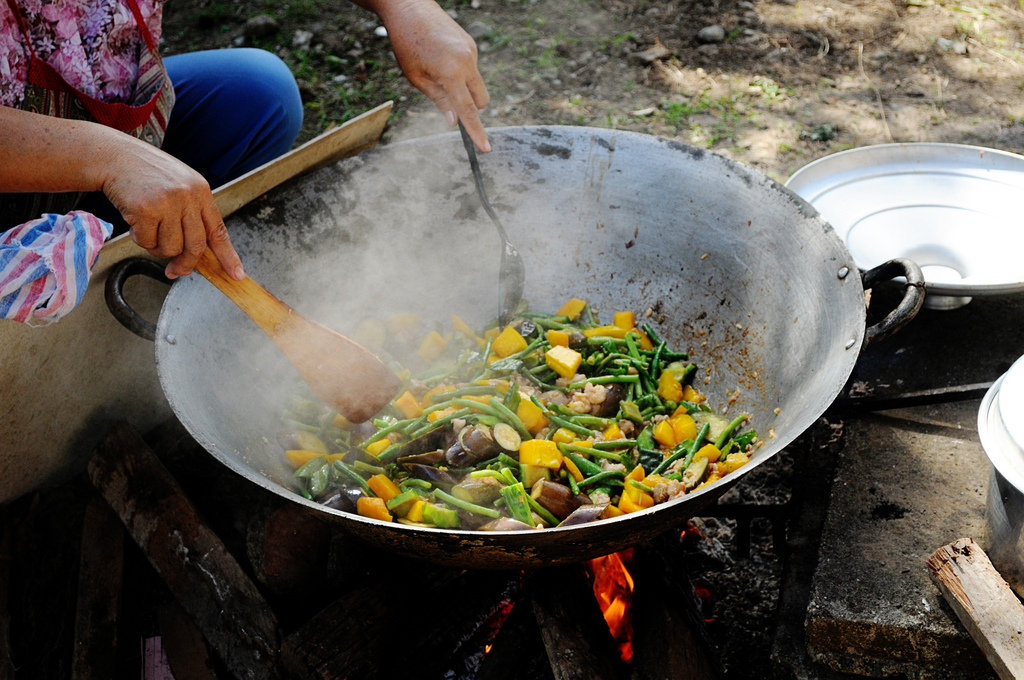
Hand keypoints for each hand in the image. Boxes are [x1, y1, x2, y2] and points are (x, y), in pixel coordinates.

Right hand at [99, 136, 244, 279]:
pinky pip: (147, 242)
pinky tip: (135, 222)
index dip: (228, 256)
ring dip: (157, 248)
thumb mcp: (180, 185)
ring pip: (170, 248)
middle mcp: (187, 196)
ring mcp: (167, 202)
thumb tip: (199, 251)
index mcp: (201, 190)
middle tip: (175, 270)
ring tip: (149, 229)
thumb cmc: (146, 173)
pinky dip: (140, 239)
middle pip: (195, 246)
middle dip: (185, 264)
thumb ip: (192, 213)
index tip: (236, 274)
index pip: (218, 230)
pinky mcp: (145, 210)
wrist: (114, 157)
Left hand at [370, 0, 490, 150]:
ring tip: (436, 69)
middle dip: (471, 108)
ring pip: (476, 84)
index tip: (485, 148)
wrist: (409, 7)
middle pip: (481, 100)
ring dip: (463, 88)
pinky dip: (461, 73)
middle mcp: (467, 62)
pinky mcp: (471, 44)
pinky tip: (441, 58)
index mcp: (451, 73)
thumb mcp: (416, 78)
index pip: (468, 111)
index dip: (476, 132)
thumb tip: (455, 121)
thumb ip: (439, 100)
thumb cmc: (406, 44)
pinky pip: (471, 69)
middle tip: (447, 100)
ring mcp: (472, 52)